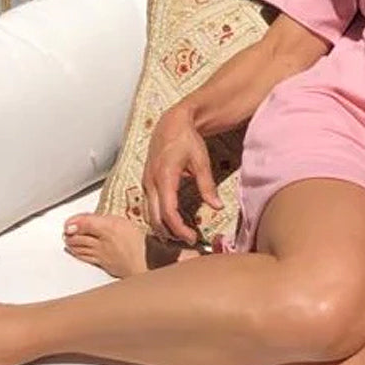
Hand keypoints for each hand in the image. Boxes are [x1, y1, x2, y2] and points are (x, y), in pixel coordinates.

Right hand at [142, 102, 221, 243]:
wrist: (171, 123)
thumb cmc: (186, 139)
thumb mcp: (200, 161)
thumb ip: (207, 185)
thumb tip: (217, 206)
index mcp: (164, 177)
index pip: (168, 212)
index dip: (179, 229)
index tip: (192, 237)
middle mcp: (151, 182)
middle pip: (155, 218)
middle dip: (170, 234)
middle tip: (188, 241)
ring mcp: (146, 183)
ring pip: (148, 214)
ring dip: (162, 228)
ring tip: (180, 235)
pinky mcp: (146, 182)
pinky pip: (148, 206)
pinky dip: (158, 218)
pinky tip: (171, 222)